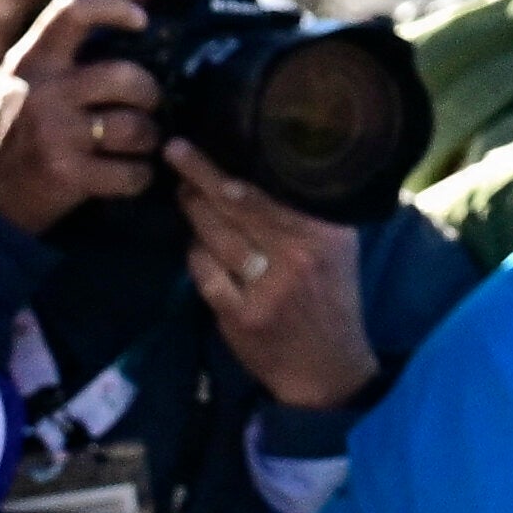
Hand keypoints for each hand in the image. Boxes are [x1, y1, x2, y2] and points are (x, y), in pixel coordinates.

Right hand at [0, 0, 163, 230]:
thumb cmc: (3, 140)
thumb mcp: (13, 86)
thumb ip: (53, 62)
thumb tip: (119, 39)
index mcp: (28, 62)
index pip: (72, 12)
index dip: (113, 7)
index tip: (140, 21)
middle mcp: (41, 91)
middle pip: (125, 75)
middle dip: (149, 94)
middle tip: (147, 108)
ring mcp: (54, 134)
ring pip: (135, 126)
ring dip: (149, 139)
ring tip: (140, 145)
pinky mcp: (68, 175)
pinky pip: (131, 172)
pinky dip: (140, 177)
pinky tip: (130, 177)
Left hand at [175, 153, 382, 409]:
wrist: (328, 369)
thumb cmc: (331, 297)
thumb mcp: (337, 249)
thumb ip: (309, 212)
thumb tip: (266, 164)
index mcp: (323, 235)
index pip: (263, 192)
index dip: (220, 168)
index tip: (195, 143)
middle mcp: (296, 257)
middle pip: (233, 206)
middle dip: (197, 177)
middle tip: (175, 154)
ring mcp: (266, 289)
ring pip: (214, 237)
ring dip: (193, 212)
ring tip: (185, 194)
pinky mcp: (241, 317)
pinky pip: (204, 273)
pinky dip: (195, 254)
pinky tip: (196, 244)